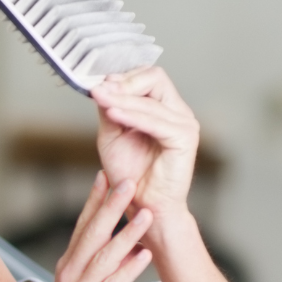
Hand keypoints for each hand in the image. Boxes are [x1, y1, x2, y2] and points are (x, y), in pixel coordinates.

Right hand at [31, 172, 152, 281]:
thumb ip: (99, 269)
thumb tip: (124, 247)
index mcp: (68, 266)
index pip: (81, 226)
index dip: (94, 200)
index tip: (106, 175)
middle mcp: (70, 274)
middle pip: (92, 233)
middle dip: (110, 205)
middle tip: (127, 180)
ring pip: (104, 256)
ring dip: (127, 233)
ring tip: (146, 214)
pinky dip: (128, 269)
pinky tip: (144, 255)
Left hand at [90, 67, 199, 242]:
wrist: (143, 206)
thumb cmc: (130, 174)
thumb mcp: (112, 136)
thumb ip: (110, 110)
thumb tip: (103, 85)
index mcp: (164, 108)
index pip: (148, 76)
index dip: (122, 77)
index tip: (97, 83)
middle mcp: (178, 112)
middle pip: (155, 77)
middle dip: (124, 82)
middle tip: (99, 89)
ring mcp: (184, 123)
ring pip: (151, 99)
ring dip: (121, 98)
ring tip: (99, 98)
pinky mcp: (184, 138)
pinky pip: (155, 121)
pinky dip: (132, 115)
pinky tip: (112, 113)